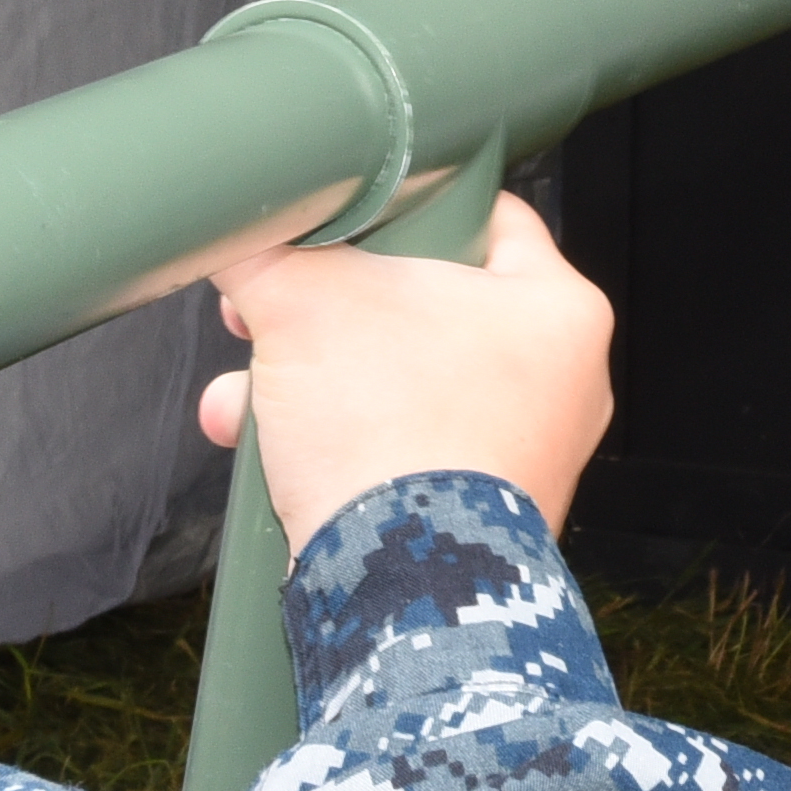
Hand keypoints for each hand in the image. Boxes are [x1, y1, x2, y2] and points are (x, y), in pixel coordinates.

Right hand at [199, 195, 616, 549]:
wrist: (397, 588)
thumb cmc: (388, 431)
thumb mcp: (301, 303)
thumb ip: (266, 253)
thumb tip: (231, 236)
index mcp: (558, 308)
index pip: (484, 213)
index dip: (400, 202)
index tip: (342, 214)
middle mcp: (559, 382)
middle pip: (423, 305)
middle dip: (325, 313)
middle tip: (270, 309)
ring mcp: (522, 453)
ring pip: (397, 382)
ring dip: (308, 384)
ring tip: (246, 398)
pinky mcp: (477, 511)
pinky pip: (396, 449)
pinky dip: (332, 445)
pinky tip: (263, 449)